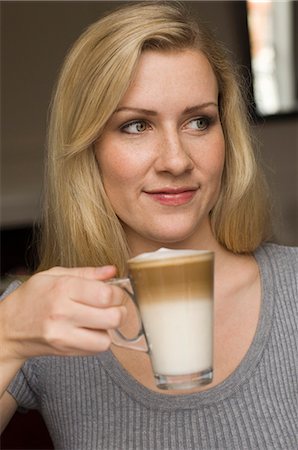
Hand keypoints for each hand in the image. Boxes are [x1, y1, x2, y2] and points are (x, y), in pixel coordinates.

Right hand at [0, 266, 127, 362]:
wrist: (9, 327)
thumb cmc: (33, 297)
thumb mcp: (55, 274)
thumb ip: (87, 272)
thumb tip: (112, 271)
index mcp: (63, 288)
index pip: (106, 294)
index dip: (118, 293)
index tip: (115, 292)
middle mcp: (63, 313)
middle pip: (112, 317)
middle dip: (119, 311)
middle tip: (113, 307)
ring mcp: (63, 335)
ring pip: (107, 338)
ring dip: (109, 329)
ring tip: (99, 320)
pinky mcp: (65, 351)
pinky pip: (96, 349)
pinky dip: (99, 340)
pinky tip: (90, 330)